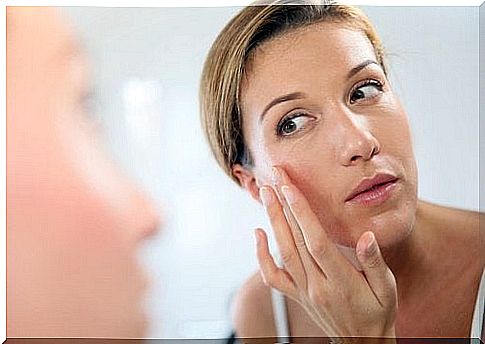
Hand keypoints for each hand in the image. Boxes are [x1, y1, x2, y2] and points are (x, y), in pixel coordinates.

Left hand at [255, 166, 397, 338]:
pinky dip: (261, 255)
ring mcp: (303, 291)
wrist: (362, 342)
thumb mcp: (387, 290)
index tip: (290, 188)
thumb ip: (375, 263)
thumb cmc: (378, 312)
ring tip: (266, 193)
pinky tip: (258, 233)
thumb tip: (367, 236)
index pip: (316, 242)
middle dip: (284, 205)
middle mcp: (317, 286)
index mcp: (340, 282)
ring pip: (283, 252)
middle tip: (275, 177)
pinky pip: (272, 276)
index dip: (302, 214)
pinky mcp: (296, 295)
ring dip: (273, 220)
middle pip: (295, 241)